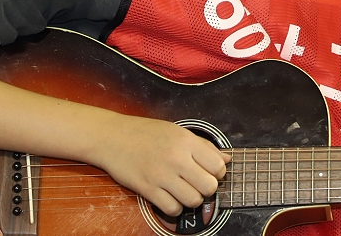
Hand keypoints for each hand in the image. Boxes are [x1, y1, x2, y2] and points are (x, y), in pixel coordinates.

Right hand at [91, 115, 230, 215]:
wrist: (113, 137)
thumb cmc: (146, 133)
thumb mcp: (179, 132)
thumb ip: (204, 146)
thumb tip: (227, 159)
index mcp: (187, 142)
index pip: (218, 165)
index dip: (218, 173)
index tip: (210, 173)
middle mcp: (176, 159)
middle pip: (209, 186)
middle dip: (208, 189)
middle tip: (199, 184)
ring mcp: (161, 175)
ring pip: (193, 200)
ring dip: (193, 200)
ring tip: (186, 192)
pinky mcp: (146, 189)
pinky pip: (172, 209)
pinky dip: (175, 208)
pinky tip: (172, 199)